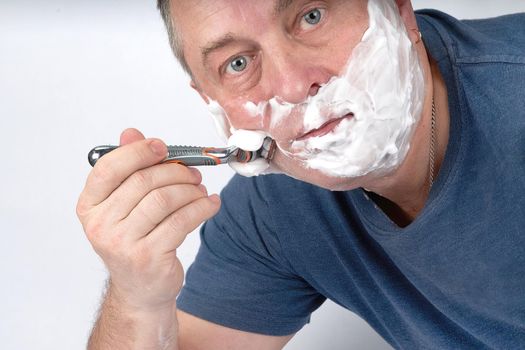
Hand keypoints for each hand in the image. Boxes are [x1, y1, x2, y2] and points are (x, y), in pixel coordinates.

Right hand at [77, 128, 220, 310]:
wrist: (140, 289)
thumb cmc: (135, 240)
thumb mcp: (125, 206)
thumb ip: (127, 168)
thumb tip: (131, 133)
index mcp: (90, 206)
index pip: (108, 168)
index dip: (138, 152)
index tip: (162, 147)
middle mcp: (100, 225)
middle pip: (143, 181)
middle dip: (175, 172)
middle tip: (193, 173)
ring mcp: (123, 243)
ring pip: (165, 199)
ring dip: (190, 189)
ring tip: (201, 190)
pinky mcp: (149, 257)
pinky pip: (182, 220)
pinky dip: (202, 207)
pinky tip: (210, 204)